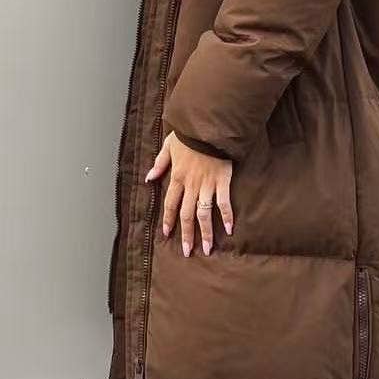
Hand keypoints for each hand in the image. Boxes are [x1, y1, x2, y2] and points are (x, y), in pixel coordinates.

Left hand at [145, 131, 233, 256]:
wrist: (209, 126)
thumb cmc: (190, 134)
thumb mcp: (169, 146)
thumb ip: (159, 163)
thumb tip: (148, 177)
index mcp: (177, 177)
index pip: (171, 204)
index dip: (169, 220)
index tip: (168, 234)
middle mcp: (191, 185)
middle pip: (186, 214)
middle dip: (187, 234)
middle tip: (188, 251)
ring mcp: (208, 185)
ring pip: (203, 214)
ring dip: (205, 232)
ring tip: (206, 249)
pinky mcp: (223, 182)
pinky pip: (224, 203)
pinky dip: (227, 216)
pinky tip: (229, 230)